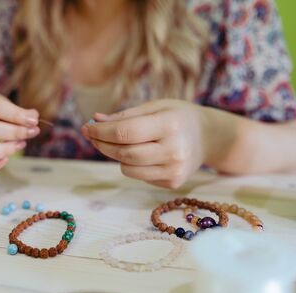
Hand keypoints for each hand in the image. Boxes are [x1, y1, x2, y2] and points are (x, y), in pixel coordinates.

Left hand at [81, 100, 213, 188]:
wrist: (208, 137)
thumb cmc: (177, 117)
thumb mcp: (155, 107)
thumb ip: (125, 115)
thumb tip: (95, 121)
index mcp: (170, 124)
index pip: (126, 132)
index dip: (101, 131)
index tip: (87, 127)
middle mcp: (174, 150)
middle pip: (124, 153)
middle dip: (102, 144)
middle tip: (92, 135)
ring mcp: (175, 170)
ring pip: (128, 169)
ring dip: (116, 156)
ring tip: (122, 143)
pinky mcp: (174, 183)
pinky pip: (139, 176)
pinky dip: (132, 165)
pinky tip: (143, 153)